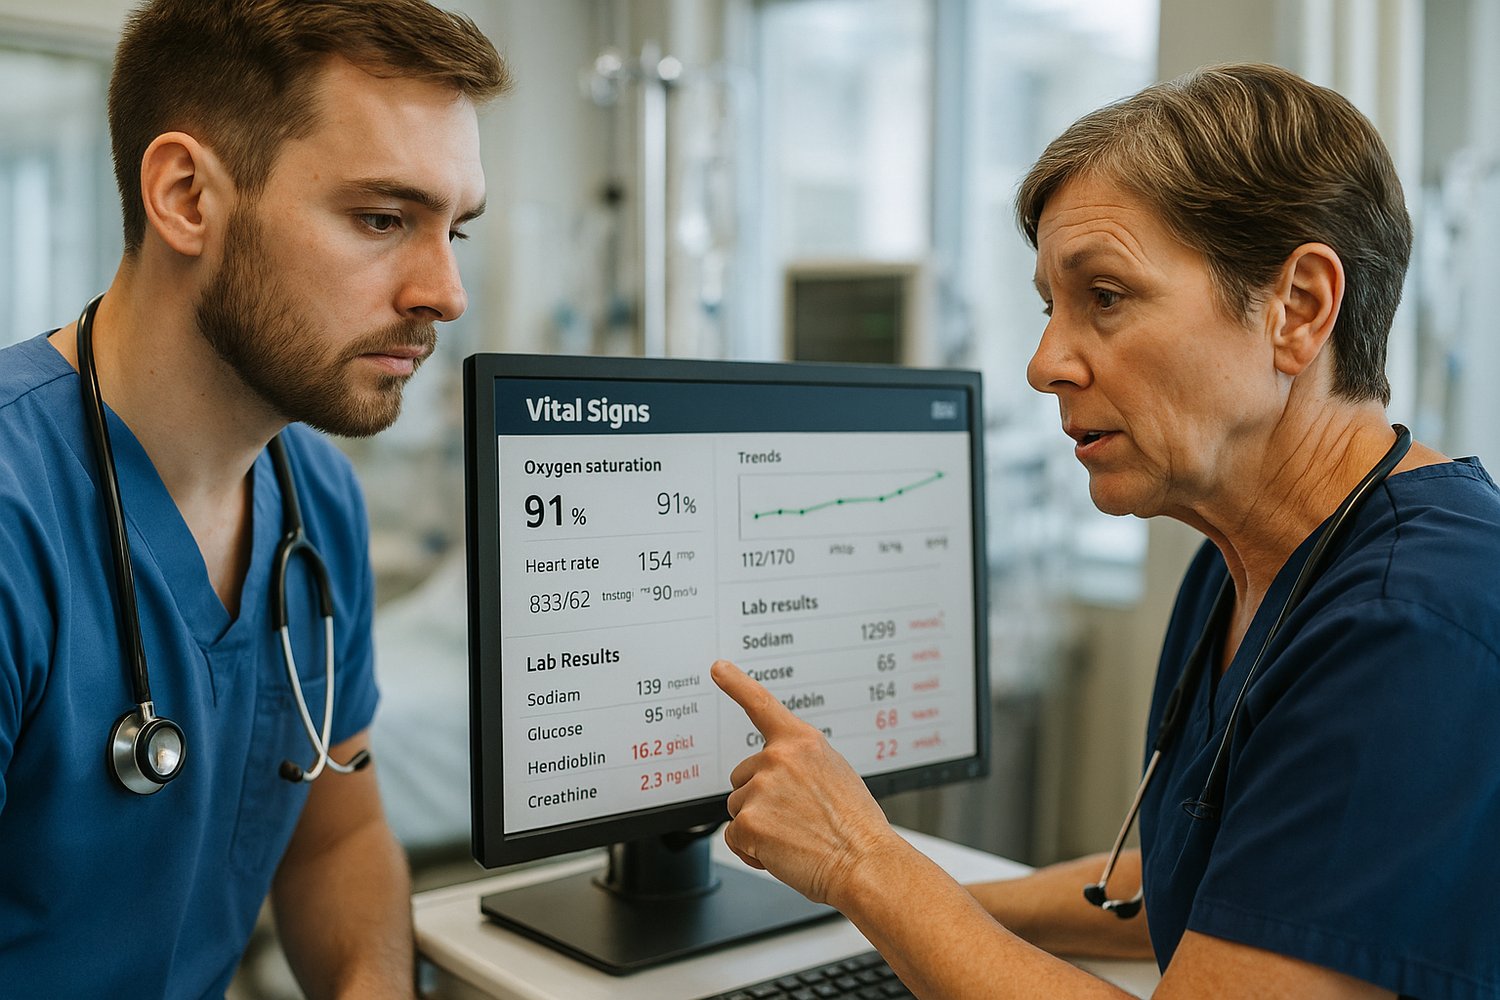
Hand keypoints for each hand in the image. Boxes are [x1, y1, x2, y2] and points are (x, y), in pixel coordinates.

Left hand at [712, 659, 904, 907]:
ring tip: (796, 836)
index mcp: (803, 742)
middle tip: (796, 818)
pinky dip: (753, 851)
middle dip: (760, 798)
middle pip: (743, 776)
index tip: (717, 668)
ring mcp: (762, 788)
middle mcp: (779, 758)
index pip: (762, 705)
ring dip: (758, 825)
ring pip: (738, 808)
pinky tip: (783, 853)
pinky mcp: (749, 821)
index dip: (736, 684)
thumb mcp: (834, 774)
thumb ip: (801, 763)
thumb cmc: (855, 827)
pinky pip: (734, 838)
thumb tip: (777, 771)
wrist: (863, 862)